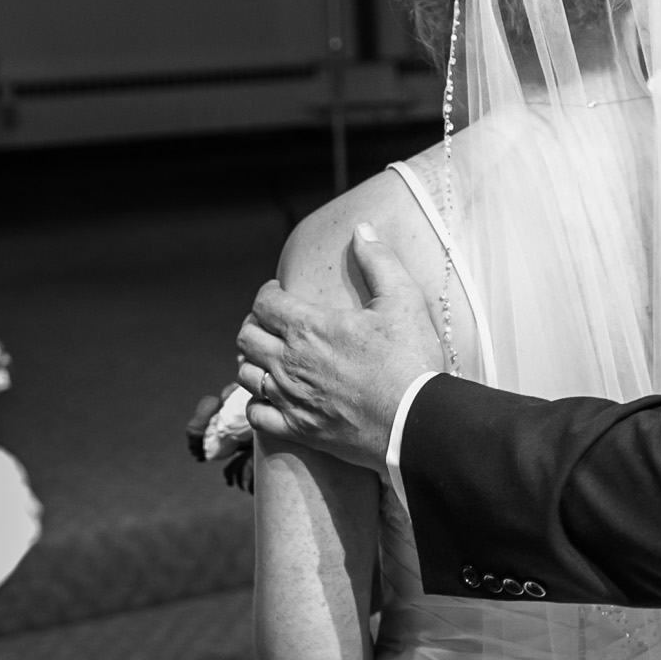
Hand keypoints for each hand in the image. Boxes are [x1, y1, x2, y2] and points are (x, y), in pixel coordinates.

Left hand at [236, 224, 445, 470]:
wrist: (414, 421)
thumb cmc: (410, 360)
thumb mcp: (402, 300)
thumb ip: (378, 261)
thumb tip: (362, 229)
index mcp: (308, 327)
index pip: (264, 303)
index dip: (268, 293)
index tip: (279, 292)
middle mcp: (288, 362)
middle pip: (247, 337)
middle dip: (255, 325)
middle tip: (272, 323)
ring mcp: (289, 398)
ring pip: (245, 374)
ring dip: (253, 361)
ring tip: (271, 357)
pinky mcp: (296, 430)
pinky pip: (256, 415)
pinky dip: (257, 403)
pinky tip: (271, 397)